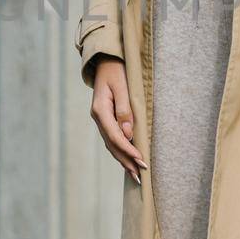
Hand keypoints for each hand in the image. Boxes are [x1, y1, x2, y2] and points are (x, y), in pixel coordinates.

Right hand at [90, 56, 148, 183]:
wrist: (106, 62)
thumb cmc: (117, 72)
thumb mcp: (123, 88)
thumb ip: (125, 110)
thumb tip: (128, 134)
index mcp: (100, 111)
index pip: (115, 137)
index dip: (128, 150)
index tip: (141, 160)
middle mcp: (98, 118)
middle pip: (112, 145)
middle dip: (126, 161)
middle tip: (140, 175)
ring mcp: (99, 119)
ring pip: (111, 144)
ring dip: (122, 159)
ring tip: (134, 174)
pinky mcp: (104, 119)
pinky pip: (111, 139)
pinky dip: (119, 151)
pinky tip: (126, 160)